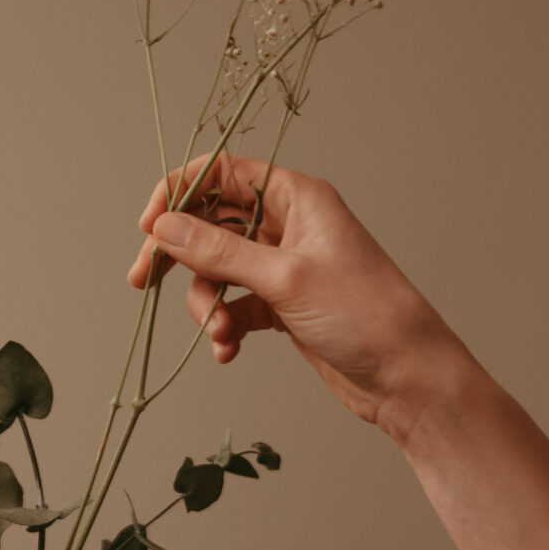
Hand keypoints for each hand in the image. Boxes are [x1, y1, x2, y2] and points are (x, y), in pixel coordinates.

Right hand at [128, 154, 466, 441]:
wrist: (406, 376)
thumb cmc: (364, 315)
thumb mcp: (284, 278)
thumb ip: (218, 252)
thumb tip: (163, 227)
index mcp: (296, 197)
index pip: (221, 173)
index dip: (179, 194)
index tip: (149, 228)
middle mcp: (288, 224)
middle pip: (211, 223)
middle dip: (178, 254)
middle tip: (143, 281)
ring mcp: (284, 266)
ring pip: (218, 271)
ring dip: (206, 303)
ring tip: (217, 334)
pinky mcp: (282, 305)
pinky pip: (234, 305)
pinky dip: (224, 326)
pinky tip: (228, 350)